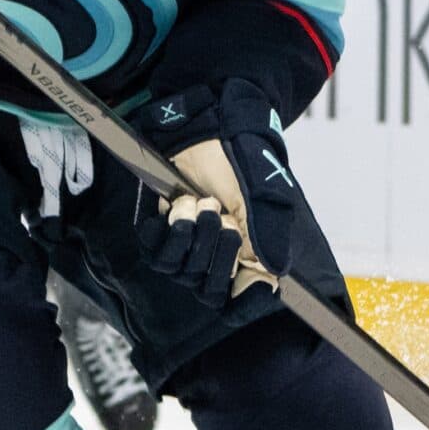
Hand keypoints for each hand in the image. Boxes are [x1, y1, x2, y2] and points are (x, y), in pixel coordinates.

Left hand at [131, 80, 310, 302]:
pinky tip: (176, 205)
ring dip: (190, 236)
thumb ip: (269, 236)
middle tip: (221, 214)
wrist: (211, 125)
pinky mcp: (162, 229)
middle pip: (210, 290)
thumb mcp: (265, 196)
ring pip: (180, 271)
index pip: (246, 302)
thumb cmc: (244, 158)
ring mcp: (189, 245)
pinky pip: (154, 252)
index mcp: (252, 254)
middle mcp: (220, 256)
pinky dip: (164, 231)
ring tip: (198, 201)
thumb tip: (274, 276)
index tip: (249, 286)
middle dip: (214, 254)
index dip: (247, 304)